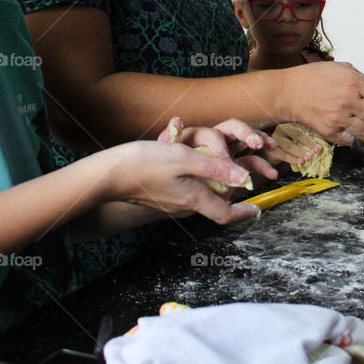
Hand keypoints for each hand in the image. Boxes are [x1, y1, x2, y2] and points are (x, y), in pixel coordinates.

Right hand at [96, 118, 277, 224]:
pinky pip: (184, 184)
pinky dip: (191, 169)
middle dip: (232, 186)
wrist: (106, 175)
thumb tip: (246, 179)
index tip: (258, 209)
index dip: (244, 213)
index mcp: (195, 199)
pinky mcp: (161, 194)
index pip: (226, 214)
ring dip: (211, 173)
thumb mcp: (185, 160)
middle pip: (216, 200)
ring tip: (214, 153)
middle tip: (244, 170)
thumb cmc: (144, 165)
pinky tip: (182, 149)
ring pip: (200, 190)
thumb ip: (217, 168)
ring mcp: (172, 201)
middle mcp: (186, 205)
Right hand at [266, 123, 325, 165]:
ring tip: (309, 157)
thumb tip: (325, 145)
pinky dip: (292, 159)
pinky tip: (300, 161)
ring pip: (289, 145)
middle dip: (308, 143)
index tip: (320, 146)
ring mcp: (275, 138)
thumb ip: (310, 139)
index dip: (312, 138)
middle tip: (317, 151)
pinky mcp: (271, 150)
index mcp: (291, 123)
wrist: (273, 152)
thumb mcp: (300, 139)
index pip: (302, 128)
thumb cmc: (290, 143)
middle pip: (296, 135)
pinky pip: (283, 154)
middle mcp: (282, 128)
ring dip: (300, 152)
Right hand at [285, 63, 363, 144]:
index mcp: (352, 82)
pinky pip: (350, 140)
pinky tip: (344, 124)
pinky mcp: (328, 131)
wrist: (288, 92)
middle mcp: (347, 101)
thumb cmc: (313, 78)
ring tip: (355, 116)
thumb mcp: (343, 69)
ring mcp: (337, 118)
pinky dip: (350, 135)